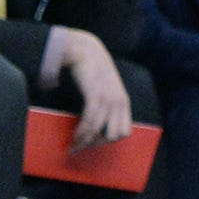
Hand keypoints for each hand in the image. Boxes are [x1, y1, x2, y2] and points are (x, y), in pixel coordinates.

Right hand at [59, 27, 133, 149]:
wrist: (86, 51)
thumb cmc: (92, 71)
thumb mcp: (106, 89)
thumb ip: (106, 104)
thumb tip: (97, 125)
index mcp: (123, 102)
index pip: (125, 132)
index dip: (109, 141)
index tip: (93, 143)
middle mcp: (120, 102)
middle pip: (114, 136)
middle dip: (97, 144)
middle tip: (81, 147)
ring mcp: (109, 99)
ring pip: (100, 131)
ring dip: (85, 142)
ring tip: (73, 147)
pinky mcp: (96, 95)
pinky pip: (90, 121)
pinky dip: (82, 132)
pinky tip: (74, 136)